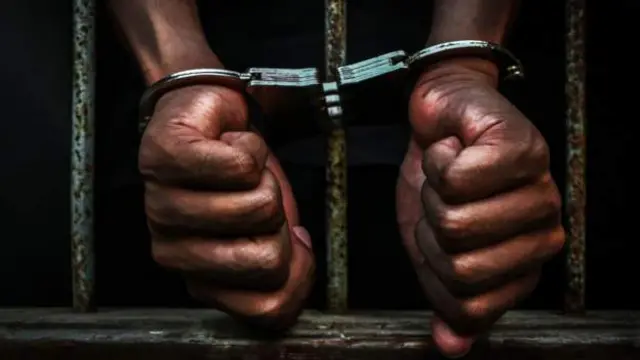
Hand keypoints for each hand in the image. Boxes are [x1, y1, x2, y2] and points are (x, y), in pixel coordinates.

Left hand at [139, 85, 314, 328]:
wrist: (215, 116)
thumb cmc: (242, 177)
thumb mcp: (275, 232)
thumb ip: (288, 272)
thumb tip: (298, 269)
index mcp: (200, 278)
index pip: (268, 309)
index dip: (297, 268)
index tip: (280, 232)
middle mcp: (172, 251)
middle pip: (268, 260)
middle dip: (280, 217)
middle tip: (256, 193)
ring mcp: (162, 204)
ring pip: (257, 207)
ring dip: (264, 176)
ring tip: (239, 167)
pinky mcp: (164, 158)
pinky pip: (240, 165)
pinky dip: (252, 147)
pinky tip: (229, 143)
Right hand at [396, 58, 564, 356]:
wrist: (441, 117)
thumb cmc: (436, 180)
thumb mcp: (431, 247)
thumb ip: (444, 296)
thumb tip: (449, 346)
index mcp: (521, 264)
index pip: (470, 308)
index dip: (432, 274)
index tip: (434, 236)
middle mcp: (540, 231)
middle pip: (459, 267)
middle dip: (429, 229)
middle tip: (440, 198)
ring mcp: (537, 189)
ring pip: (456, 221)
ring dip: (431, 192)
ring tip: (447, 172)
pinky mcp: (523, 149)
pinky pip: (458, 178)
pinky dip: (436, 160)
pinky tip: (454, 147)